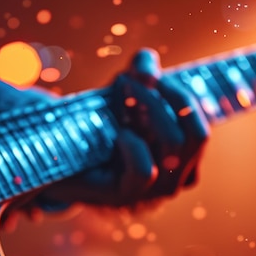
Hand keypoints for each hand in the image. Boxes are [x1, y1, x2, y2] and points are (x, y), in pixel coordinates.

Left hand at [37, 48, 208, 207]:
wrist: (54, 160)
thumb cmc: (94, 129)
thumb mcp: (122, 97)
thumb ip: (139, 76)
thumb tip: (146, 59)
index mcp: (183, 159)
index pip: (201, 126)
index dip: (181, 94)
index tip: (148, 74)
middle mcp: (174, 179)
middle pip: (197, 133)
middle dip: (170, 95)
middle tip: (135, 76)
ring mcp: (151, 192)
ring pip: (174, 145)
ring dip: (150, 107)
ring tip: (121, 88)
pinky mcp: (124, 196)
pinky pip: (144, 170)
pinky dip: (132, 144)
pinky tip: (116, 135)